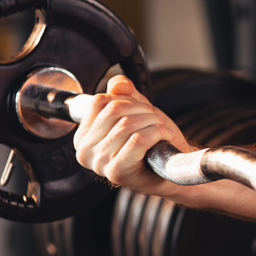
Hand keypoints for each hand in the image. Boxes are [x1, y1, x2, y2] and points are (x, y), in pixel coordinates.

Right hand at [72, 75, 190, 196]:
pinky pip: (138, 139)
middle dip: (143, 109)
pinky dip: (158, 132)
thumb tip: (117, 83)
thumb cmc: (153, 143)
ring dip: (154, 121)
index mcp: (84, 136)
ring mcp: (99, 163)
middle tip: (156, 119)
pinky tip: (166, 136)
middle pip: (114, 109)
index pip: (100, 101)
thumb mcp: (137, 112)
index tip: (141, 110)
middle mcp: (85, 150)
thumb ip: (125, 94)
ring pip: (128, 123)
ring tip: (162, 129)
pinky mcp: (117, 172)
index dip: (127, 99)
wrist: (172, 170)